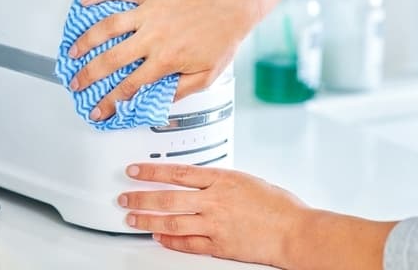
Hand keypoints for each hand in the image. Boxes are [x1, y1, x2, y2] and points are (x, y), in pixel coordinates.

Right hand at [67, 0, 279, 120]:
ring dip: (85, 41)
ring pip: (107, 27)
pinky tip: (85, 1)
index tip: (99, 110)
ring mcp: (149, 13)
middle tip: (76, 84)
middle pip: (110, 60)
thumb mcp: (206, 76)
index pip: (130, 86)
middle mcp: (153, 37)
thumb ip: (180, 91)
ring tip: (72, 52)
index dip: (110, 102)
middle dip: (88, 76)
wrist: (232, 5)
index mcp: (165, 60)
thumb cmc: (222, 38)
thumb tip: (158, 102)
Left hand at [117, 163, 308, 267]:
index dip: (151, 171)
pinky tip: (158, 237)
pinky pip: (186, 243)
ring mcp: (214, 224)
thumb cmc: (279, 206)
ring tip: (132, 218)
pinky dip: (169, 240)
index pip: (177, 172)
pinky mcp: (218, 246)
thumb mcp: (248, 180)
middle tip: (124, 197)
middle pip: (167, 197)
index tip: (134, 170)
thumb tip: (201, 182)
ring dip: (147, 219)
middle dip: (140, 197)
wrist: (294, 231)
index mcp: (223, 180)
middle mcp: (214, 201)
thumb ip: (222, 181)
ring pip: (171, 221)